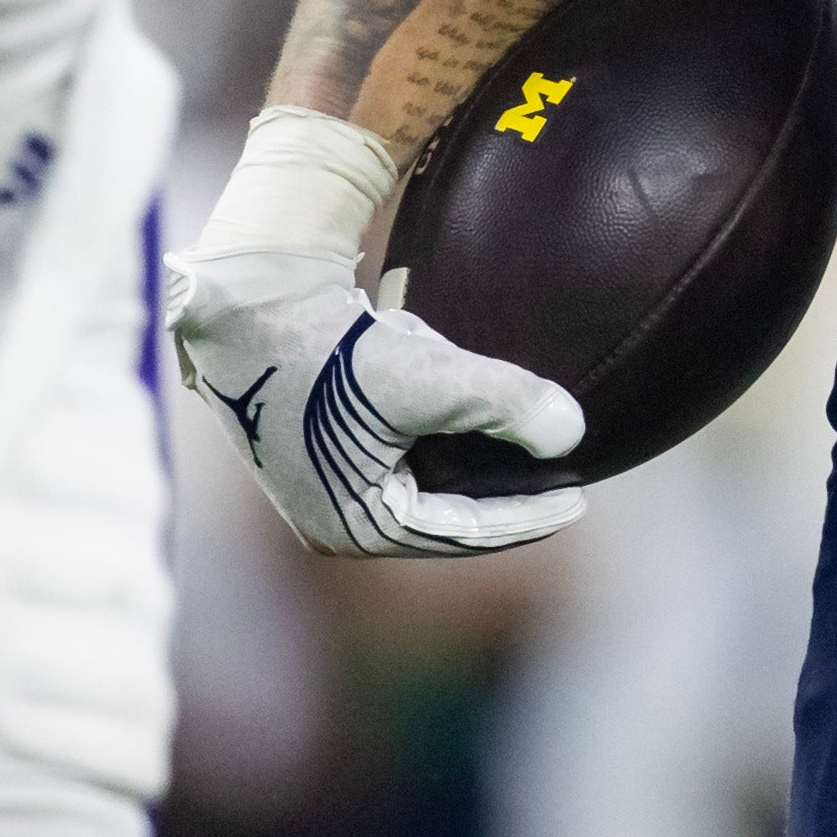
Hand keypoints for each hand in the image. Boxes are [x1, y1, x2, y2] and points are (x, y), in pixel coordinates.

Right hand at [163, 238, 584, 558]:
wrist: (256, 304)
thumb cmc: (336, 347)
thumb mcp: (429, 375)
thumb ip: (505, 403)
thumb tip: (572, 433)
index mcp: (357, 525)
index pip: (464, 532)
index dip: (527, 515)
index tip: (579, 497)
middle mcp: (334, 523)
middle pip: (442, 523)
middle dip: (502, 505)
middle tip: (562, 488)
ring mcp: (319, 492)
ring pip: (420, 495)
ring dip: (471, 480)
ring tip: (527, 467)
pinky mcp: (315, 456)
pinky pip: (395, 468)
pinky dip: (439, 454)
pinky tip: (472, 435)